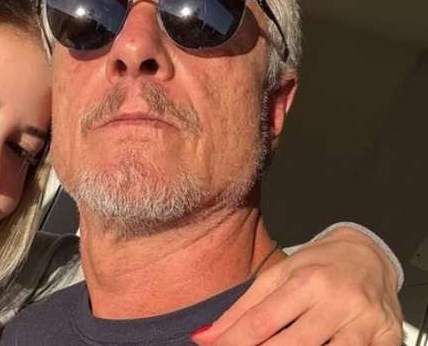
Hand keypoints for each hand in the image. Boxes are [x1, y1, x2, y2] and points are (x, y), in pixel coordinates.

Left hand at [192, 226, 402, 344]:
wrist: (368, 255)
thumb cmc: (317, 265)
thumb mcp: (276, 276)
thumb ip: (240, 309)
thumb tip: (204, 336)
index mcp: (307, 281)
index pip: (261, 322)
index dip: (234, 342)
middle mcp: (338, 301)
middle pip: (293, 345)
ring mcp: (366, 322)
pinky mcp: (387, 337)